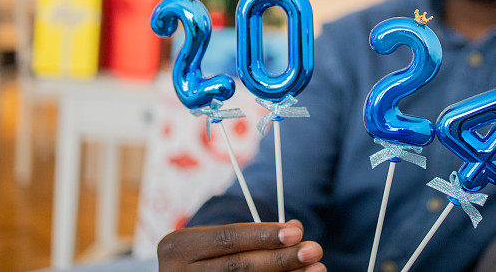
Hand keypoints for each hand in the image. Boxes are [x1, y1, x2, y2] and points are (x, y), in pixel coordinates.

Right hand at [158, 219, 324, 270]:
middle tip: (314, 250)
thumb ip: (254, 235)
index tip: (297, 232)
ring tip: (316, 269)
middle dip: (281, 259)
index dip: (263, 235)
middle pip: (239, 268)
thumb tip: (296, 227)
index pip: (227, 239)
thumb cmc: (208, 256)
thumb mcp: (218, 240)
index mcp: (178, 247)